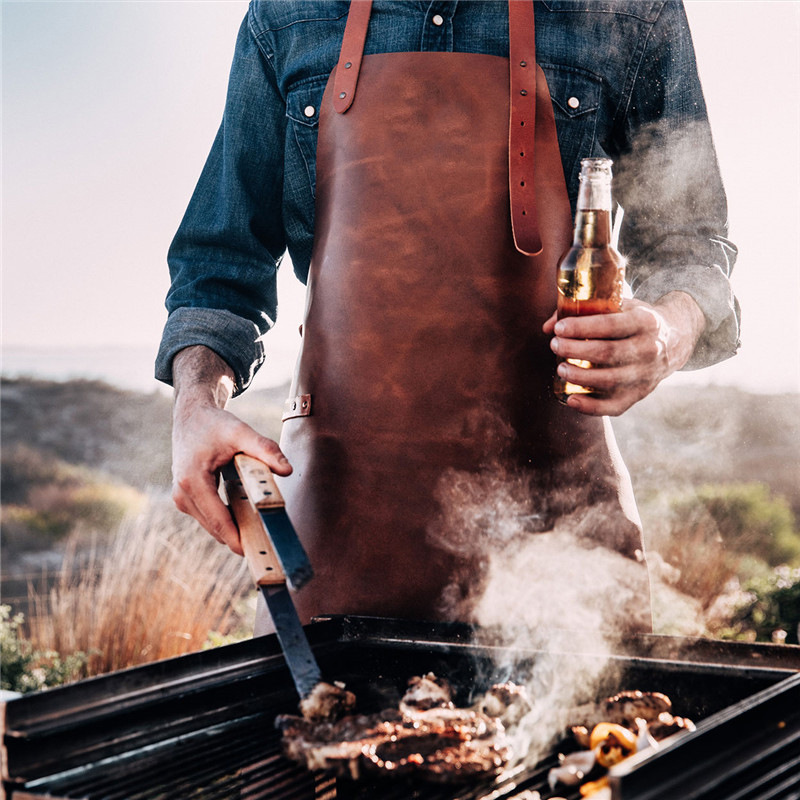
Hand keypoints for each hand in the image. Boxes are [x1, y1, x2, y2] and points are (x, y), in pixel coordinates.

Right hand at [170, 346, 291, 554]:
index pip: (218, 520)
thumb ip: (265, 449)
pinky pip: (210, 518)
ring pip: (212, 526)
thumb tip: (287, 469)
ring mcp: (182, 499)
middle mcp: (183, 494)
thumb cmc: (214, 424)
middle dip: (240, 538)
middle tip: (268, 550)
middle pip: (215, 528)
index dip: (238, 539)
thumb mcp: (241, 432)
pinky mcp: (186, 500)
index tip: (257, 553)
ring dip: (234, 531)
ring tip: (262, 538)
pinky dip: (227, 522)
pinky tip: (248, 523)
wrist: (191, 417)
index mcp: (193, 480)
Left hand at [542, 291, 705, 415]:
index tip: (559, 329)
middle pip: (607, 353)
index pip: (610, 325)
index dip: (581, 328)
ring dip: (579, 377)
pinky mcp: (640, 394)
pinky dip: (591, 407)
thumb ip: (584, 311)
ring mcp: (646, 375)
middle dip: (575, 350)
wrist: (674, 340)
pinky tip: (571, 400)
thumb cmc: (634, 320)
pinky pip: (615, 406)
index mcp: (645, 321)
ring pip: (609, 380)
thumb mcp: (620, 306)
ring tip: (560, 369)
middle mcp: (649, 349)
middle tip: (554, 346)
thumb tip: (548, 326)